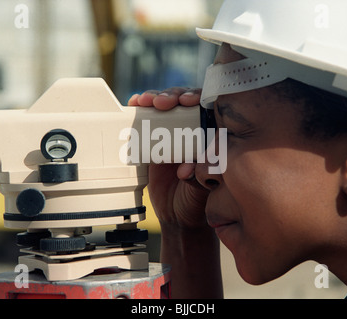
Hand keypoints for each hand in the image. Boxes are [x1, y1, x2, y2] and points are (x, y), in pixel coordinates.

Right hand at [128, 88, 208, 228]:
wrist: (177, 217)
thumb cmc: (197, 201)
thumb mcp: (202, 190)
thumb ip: (198, 178)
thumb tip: (186, 169)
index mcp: (210, 138)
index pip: (207, 109)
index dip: (197, 99)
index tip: (187, 101)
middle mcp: (192, 132)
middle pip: (184, 102)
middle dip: (173, 96)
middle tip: (163, 102)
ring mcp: (173, 135)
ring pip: (165, 107)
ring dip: (156, 98)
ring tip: (146, 101)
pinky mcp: (154, 142)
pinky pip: (147, 122)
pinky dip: (141, 111)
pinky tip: (136, 104)